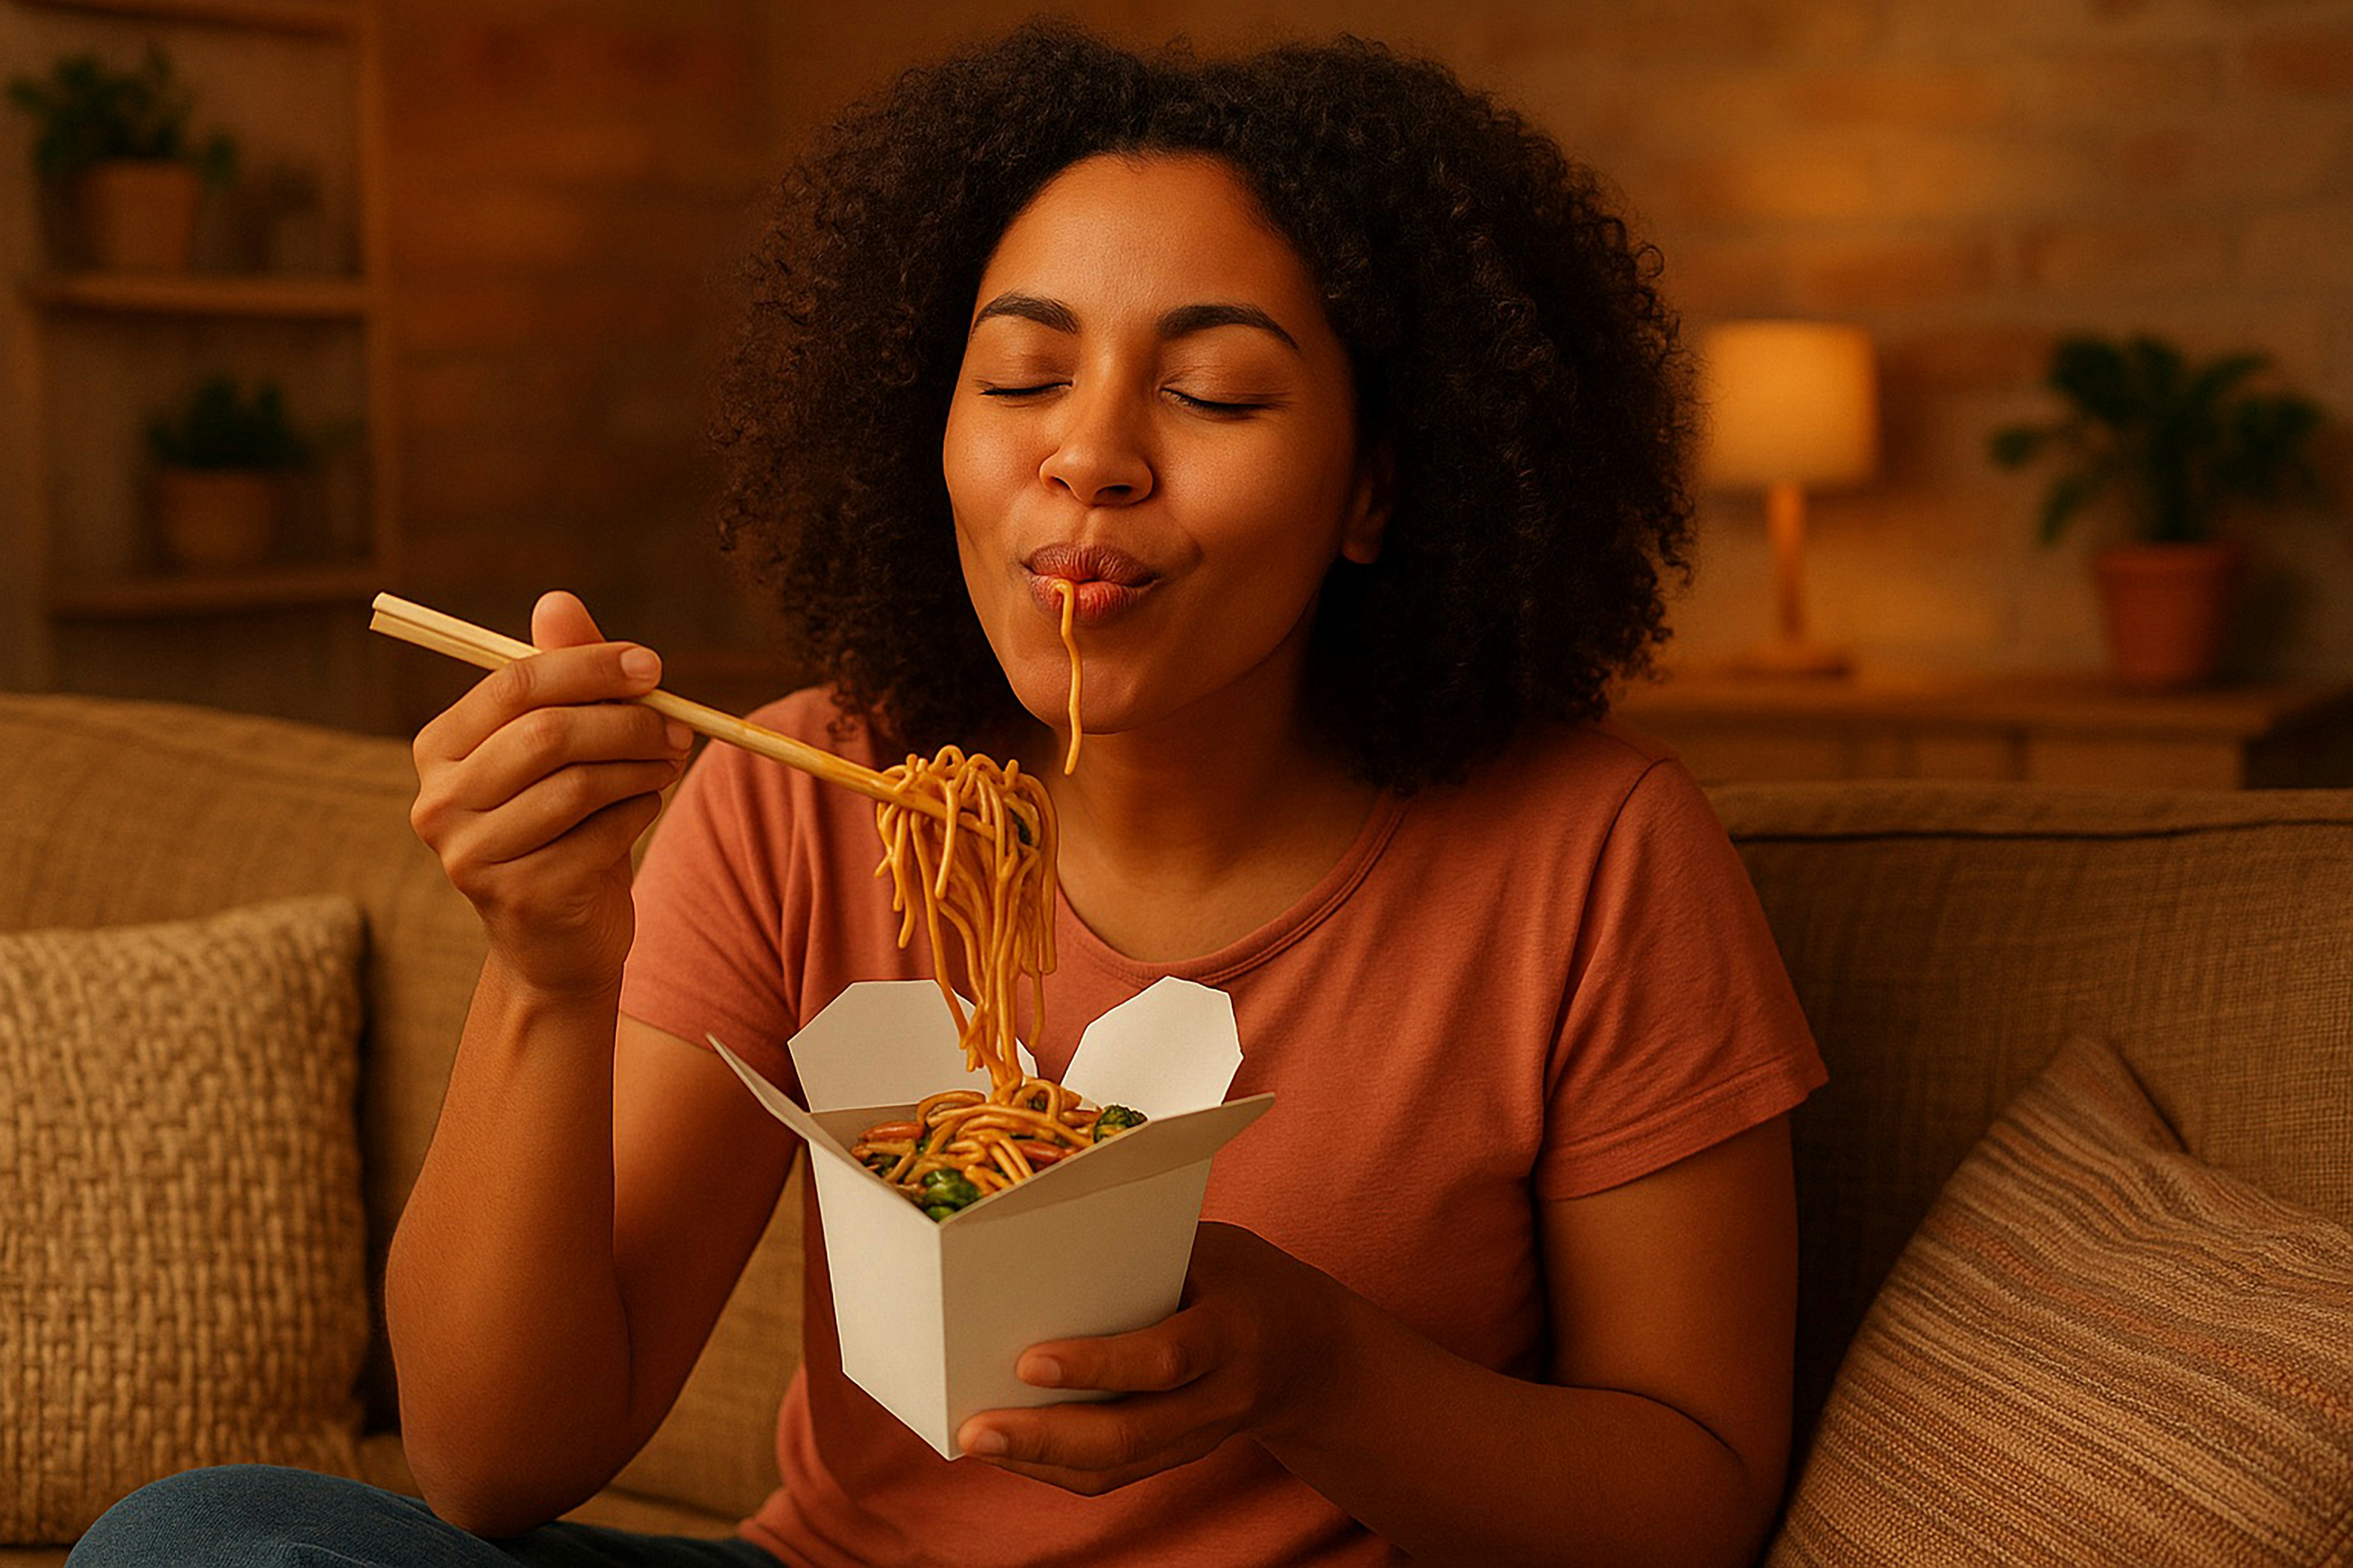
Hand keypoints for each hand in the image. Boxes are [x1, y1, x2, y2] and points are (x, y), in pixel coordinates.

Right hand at [408, 591, 692, 999]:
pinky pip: (600, 836)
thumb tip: (557, 599)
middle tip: (679, 723)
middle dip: (628, 721)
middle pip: (547, 734)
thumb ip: (563, 676)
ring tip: (669, 762)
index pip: (514, 684)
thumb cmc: (562, 823)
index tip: (653, 665)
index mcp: (439, 748)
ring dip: (642, 767)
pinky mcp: (519, 898)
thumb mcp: (563, 746)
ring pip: (578, 785)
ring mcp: (471, 856)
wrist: (557, 935)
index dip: (590, 667)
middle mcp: (439, 802)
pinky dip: (638, 813)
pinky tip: (644, 810)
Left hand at [955, 1222, 1340, 1494]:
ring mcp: (1201, 1437)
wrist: (1313, 1353)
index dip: (1098, 1365)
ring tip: (974, 1442)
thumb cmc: (1245, 1280)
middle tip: (974, 1429)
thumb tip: (1043, 1261)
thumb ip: (1144, 1259)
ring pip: (1115, 1468)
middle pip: (1130, 1433)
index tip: (1029, 1361)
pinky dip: (1055, 1467)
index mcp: (1232, 1332)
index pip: (1165, 1358)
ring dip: (1038, 1461)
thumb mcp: (1212, 1249)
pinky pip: (1114, 1475)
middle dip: (1045, 1436)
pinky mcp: (1179, 1456)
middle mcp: (1220, 1397)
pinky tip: (1009, 1450)